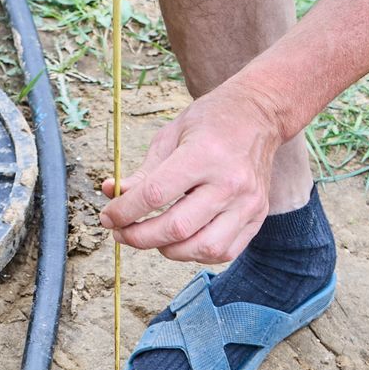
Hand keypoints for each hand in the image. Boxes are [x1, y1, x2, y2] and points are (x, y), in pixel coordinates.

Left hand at [98, 82, 284, 263]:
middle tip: (122, 232)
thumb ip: (143, 171)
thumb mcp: (171, 134)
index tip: (109, 216)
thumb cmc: (211, 122)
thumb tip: (111, 194)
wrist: (259, 115)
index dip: (124, 211)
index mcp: (205, 154)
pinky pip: (223, 252)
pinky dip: (196, 254)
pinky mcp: (257, 216)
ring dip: (168, 250)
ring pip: (201, 248)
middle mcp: (230, 182)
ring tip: (153, 237)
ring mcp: (247, 203)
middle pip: (176, 228)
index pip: (155, 194)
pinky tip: (182, 241)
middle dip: (139, 237)